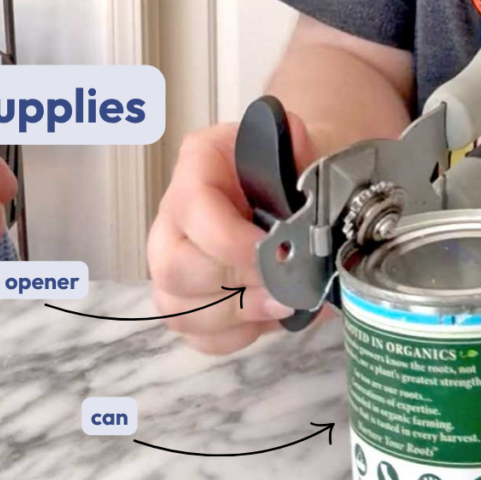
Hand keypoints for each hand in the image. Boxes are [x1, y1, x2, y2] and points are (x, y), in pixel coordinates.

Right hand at [148, 115, 319, 355]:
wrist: (294, 184)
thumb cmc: (293, 166)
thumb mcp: (299, 143)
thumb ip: (302, 155)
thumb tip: (307, 185)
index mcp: (199, 166)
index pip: (192, 208)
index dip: (231, 240)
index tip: (277, 250)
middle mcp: (172, 216)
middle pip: (174, 268)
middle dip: (237, 286)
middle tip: (286, 288)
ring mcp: (173, 263)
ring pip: (179, 309)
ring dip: (239, 316)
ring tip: (285, 305)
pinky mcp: (188, 302)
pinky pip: (198, 336)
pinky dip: (236, 336)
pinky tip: (268, 318)